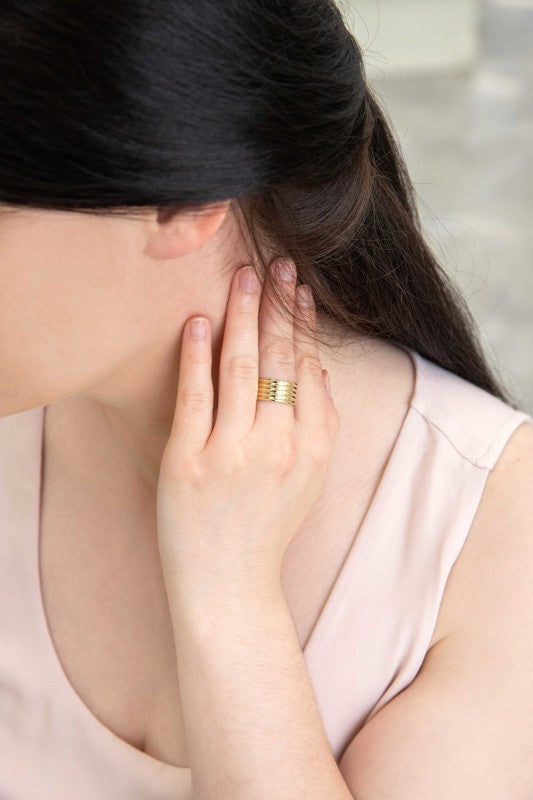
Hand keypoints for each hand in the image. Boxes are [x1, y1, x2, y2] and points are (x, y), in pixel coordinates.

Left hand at [156, 259, 339, 601]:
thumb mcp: (310, 479)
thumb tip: (318, 371)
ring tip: (242, 278)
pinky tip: (198, 323)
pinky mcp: (188, 463)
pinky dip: (196, 356)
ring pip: (240, 368)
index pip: (308, 367)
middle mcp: (278, 446)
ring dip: (242, 316)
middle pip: (279, 359)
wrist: (228, 589)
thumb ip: (321, 424)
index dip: (303, 322)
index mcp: (313, 447)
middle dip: (278, 304)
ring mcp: (231, 454)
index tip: (298, 287)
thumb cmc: (266, 530)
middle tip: (275, 263)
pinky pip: (194, 398)